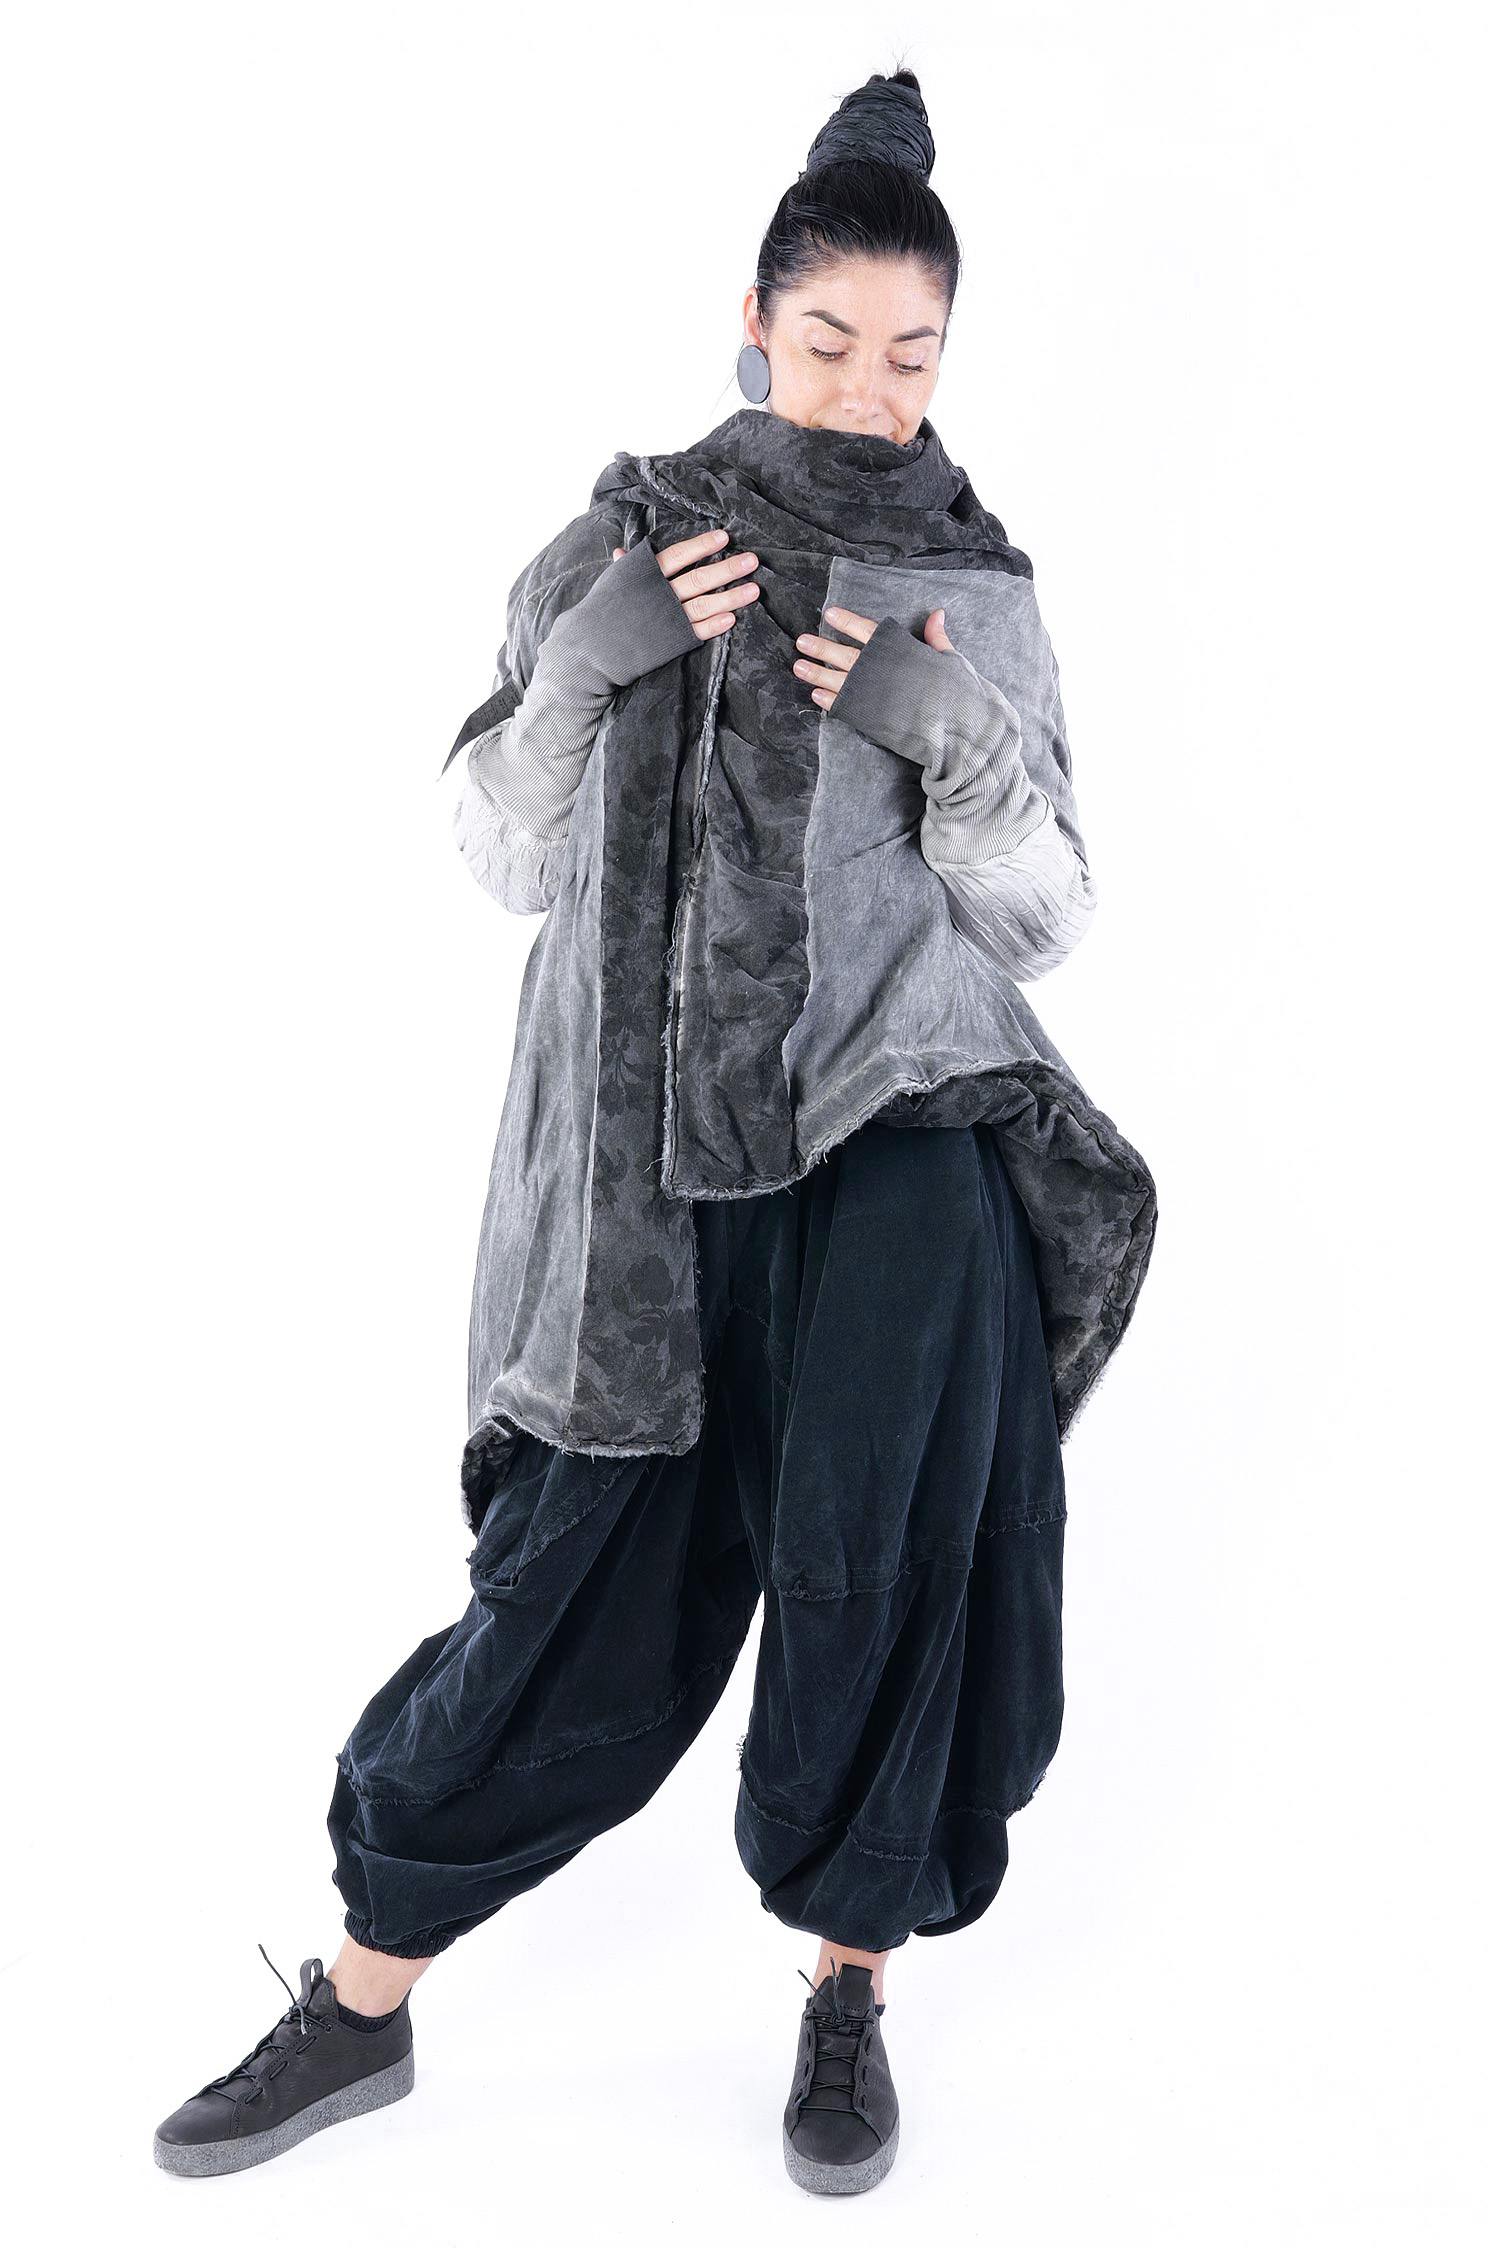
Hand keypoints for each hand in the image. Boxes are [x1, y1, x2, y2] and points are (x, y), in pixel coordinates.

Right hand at [610, 527, 759, 639]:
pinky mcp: (670, 642)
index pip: (678, 554)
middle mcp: (659, 594)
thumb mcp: (612, 583)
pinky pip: (697, 631)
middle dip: (727, 569)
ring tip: (754, 590)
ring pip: (704, 605)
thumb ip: (624, 566)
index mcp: (645, 574)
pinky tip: (733, 618)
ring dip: (732, 597)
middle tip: (751, 561)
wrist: (589, 648)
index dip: (702, 545)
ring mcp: (666, 619)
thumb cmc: (600, 610)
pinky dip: (716, 625)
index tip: (724, 537)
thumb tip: (622, 550)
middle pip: (698, 578)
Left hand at [792, 604, 955, 707]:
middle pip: (845, 655)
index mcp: (900, 651)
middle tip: (802, 641)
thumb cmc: (960, 692)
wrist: (960, 729)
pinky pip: (844, 707)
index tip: (830, 614)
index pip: (868, 631)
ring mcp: (874, 695)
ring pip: (838, 681)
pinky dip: (829, 701)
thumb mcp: (950, 659)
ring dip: (816, 673)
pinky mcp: (872, 719)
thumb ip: (936, 637)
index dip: (848, 622)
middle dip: (822, 648)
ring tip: (798, 667)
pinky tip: (815, 695)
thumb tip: (937, 613)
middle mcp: (882, 671)